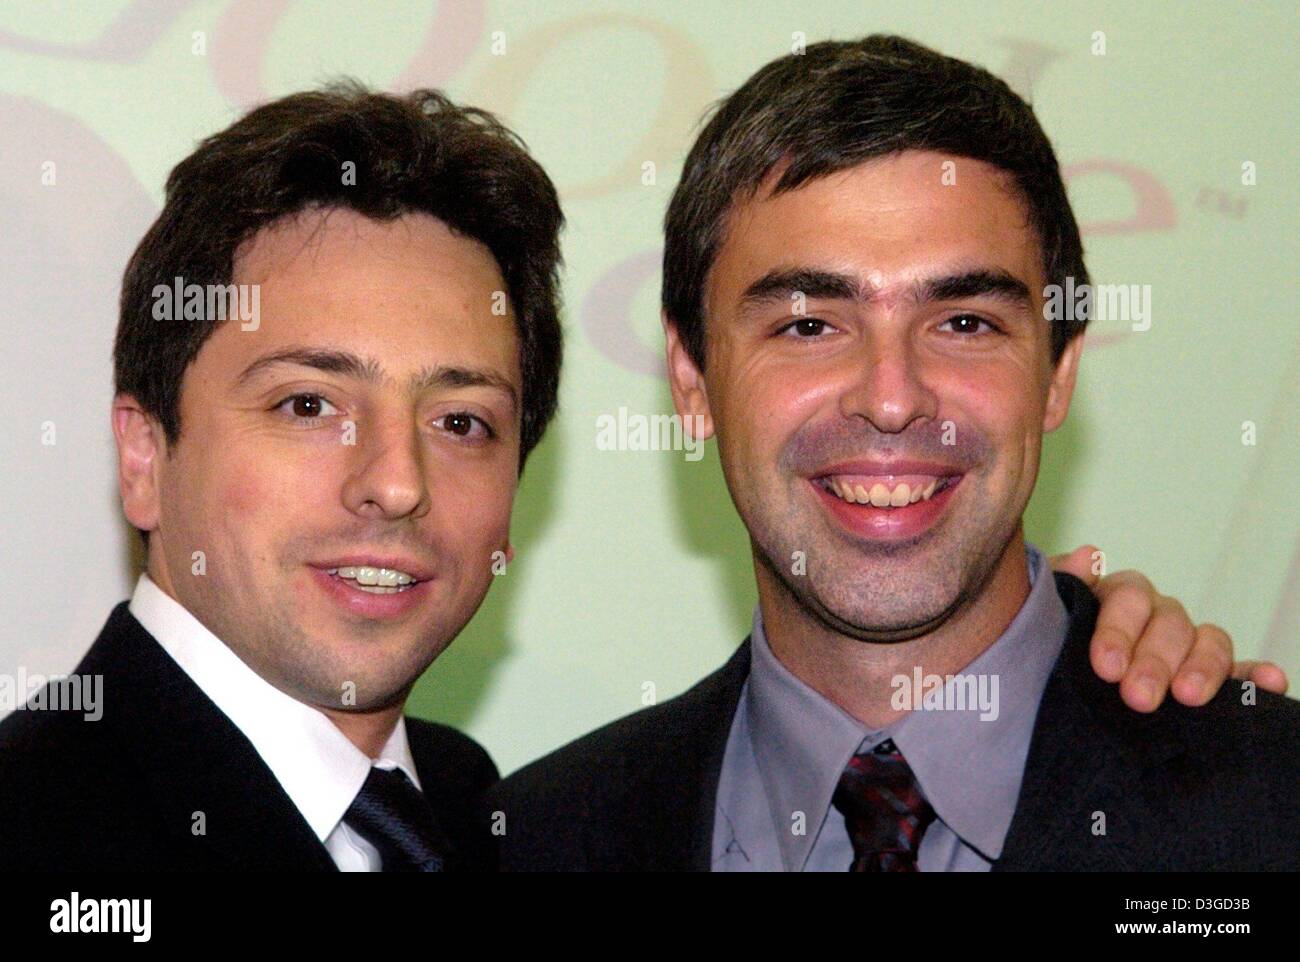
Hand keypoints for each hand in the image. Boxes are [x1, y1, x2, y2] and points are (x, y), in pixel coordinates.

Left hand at [1050, 545, 1289, 711]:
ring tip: (1188, 696)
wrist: (1039, 692)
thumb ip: (1059, 591)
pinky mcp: (1212, 678)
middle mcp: (1155, 616)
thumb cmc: (1042, 653)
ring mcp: (1186, 646)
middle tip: (1138, 697)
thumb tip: (1087, 555)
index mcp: (1114, 598)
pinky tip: (1269, 681)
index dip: (1118, 631)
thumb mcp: (1042, 622)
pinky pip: (1240, 672)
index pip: (1128, 598)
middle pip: (1169, 623)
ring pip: (1208, 642)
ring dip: (1203, 667)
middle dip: (1154, 661)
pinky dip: (1256, 676)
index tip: (1106, 668)